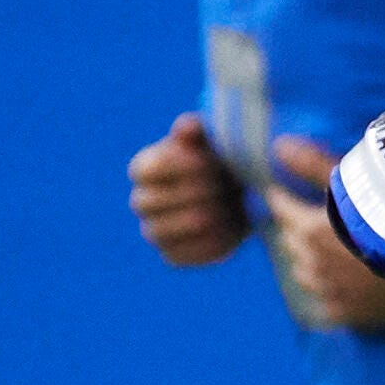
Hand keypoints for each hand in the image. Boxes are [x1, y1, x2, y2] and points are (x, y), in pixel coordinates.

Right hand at [128, 113, 246, 266]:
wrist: (242, 195)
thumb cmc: (222, 160)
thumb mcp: (214, 140)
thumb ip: (199, 132)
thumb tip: (186, 128)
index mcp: (144, 169)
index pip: (144, 171)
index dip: (176, 167)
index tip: (210, 162)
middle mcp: (141, 202)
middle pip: (150, 203)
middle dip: (191, 194)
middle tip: (223, 187)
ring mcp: (154, 232)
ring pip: (161, 232)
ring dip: (197, 220)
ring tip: (227, 208)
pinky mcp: (173, 255)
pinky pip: (180, 256)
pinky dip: (204, 245)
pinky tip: (228, 230)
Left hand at [265, 137, 384, 330]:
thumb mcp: (356, 186)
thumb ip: (313, 166)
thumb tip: (278, 145)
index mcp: (308, 231)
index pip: (280, 209)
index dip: (285, 198)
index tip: (291, 192)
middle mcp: (310, 263)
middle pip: (290, 241)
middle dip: (299, 228)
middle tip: (322, 219)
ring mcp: (325, 292)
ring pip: (303, 271)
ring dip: (312, 259)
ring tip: (334, 250)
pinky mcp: (342, 313)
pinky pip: (324, 298)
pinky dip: (330, 286)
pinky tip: (348, 279)